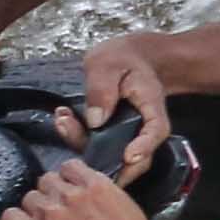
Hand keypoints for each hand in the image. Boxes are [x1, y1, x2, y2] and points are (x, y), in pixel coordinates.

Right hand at [0, 155, 173, 219]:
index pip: (9, 217)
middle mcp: (48, 214)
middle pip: (29, 198)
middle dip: (39, 209)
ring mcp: (72, 196)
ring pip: (48, 179)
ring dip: (55, 190)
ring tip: (69, 205)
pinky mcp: (94, 183)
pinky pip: (72, 166)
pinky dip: (73, 174)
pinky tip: (80, 188)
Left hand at [69, 33, 174, 179]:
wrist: (126, 58)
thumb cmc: (120, 58)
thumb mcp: (107, 64)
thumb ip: (101, 89)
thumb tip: (95, 120)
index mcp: (151, 104)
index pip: (157, 130)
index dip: (145, 146)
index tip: (129, 156)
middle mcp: (142, 125)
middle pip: (137, 156)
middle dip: (109, 161)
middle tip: (78, 143)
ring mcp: (127, 134)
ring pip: (112, 155)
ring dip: (84, 144)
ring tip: (63, 120)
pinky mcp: (109, 136)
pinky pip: (95, 145)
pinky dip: (76, 136)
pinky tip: (62, 118)